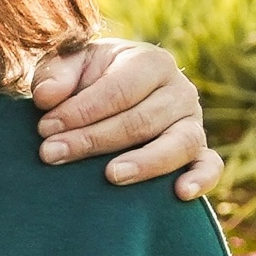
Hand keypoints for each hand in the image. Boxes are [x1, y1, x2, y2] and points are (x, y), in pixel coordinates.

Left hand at [32, 38, 218, 199]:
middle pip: (142, 120)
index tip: (45, 128)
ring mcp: (192, 122)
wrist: (104, 94)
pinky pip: (210, 165)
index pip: (118, 90)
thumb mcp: (66, 66)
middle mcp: (180, 90)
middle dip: (94, 140)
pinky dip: (201, 178)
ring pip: (179, 143)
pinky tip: (180, 193)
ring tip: (112, 176)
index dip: (80, 111)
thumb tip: (47, 97)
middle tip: (52, 154)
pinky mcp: (198, 151)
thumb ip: (54, 74)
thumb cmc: (84, 78)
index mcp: (151, 62)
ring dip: (145, 162)